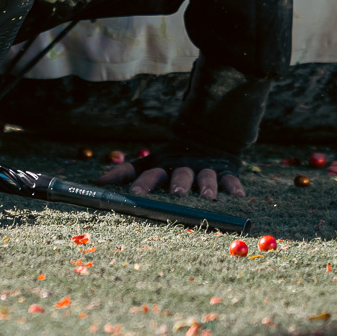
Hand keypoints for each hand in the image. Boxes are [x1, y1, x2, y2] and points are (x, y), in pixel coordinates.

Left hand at [96, 150, 244, 200]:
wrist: (205, 137)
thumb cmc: (171, 158)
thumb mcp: (148, 162)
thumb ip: (125, 172)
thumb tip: (98, 181)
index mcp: (163, 165)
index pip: (149, 174)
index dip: (142, 184)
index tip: (134, 194)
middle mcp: (183, 167)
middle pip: (180, 175)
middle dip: (178, 184)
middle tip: (176, 194)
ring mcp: (205, 168)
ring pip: (206, 177)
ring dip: (207, 187)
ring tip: (209, 198)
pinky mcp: (226, 171)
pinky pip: (231, 179)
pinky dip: (234, 187)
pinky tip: (238, 196)